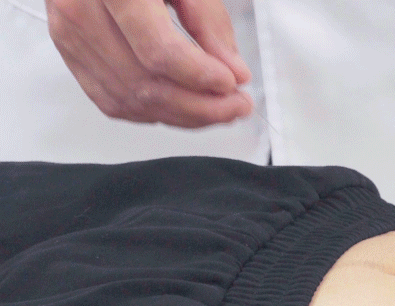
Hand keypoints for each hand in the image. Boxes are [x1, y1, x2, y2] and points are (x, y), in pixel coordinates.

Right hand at [45, 0, 253, 127]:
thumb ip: (209, 22)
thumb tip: (233, 71)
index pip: (159, 52)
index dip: (200, 77)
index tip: (232, 84)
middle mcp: (82, 14)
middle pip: (147, 85)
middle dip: (201, 107)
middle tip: (236, 105)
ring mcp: (71, 39)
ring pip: (133, 101)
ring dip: (184, 115)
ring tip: (219, 108)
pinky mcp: (72, 57)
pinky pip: (115, 102)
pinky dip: (156, 112)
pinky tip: (184, 107)